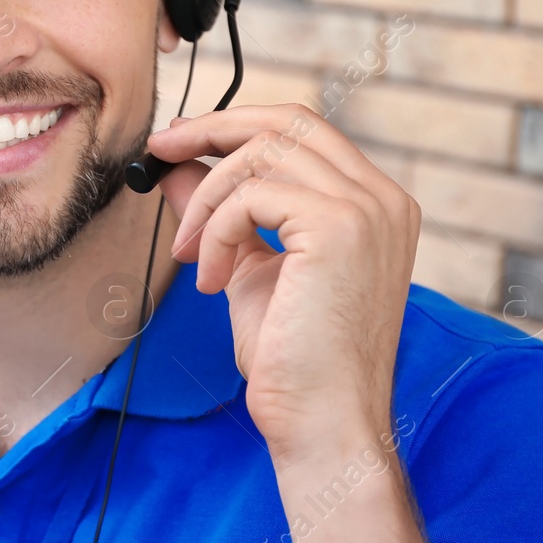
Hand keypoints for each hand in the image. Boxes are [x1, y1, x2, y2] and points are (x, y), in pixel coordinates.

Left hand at [146, 105, 419, 460]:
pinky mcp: (339, 227)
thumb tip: (177, 169)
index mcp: (374, 204)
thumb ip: (222, 213)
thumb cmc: (295, 361)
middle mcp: (382, 198)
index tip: (181, 142)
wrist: (322, 422)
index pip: (303, 130)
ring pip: (262, 154)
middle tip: (160, 150)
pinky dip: (214, 231)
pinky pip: (250, 196)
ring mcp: (367, 209)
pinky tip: (210, 280)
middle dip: (213, 128)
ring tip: (190, 255)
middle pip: (288, 120)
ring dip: (206, 201)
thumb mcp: (248, 268)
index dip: (236, 127)